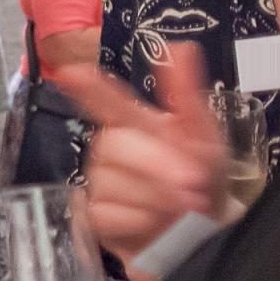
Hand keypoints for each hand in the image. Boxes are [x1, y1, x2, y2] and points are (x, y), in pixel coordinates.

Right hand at [57, 44, 225, 277]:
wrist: (208, 231)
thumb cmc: (204, 178)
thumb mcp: (206, 136)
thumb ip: (189, 95)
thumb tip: (181, 49)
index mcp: (136, 123)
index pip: (106, 100)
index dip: (88, 88)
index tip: (71, 74)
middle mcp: (112, 150)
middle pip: (112, 145)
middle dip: (154, 165)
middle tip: (190, 182)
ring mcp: (101, 183)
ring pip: (111, 182)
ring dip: (154, 198)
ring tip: (180, 207)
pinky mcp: (98, 219)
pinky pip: (106, 214)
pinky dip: (138, 220)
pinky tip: (154, 223)